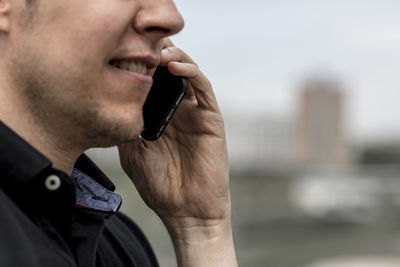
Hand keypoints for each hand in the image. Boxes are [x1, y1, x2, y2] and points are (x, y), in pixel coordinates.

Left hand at [118, 38, 229, 230]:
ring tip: (157, 52)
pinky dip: (191, 73)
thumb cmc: (161, 186)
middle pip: (169, 70)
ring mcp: (195, 112)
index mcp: (160, 116)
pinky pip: (203, 88)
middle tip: (141, 40)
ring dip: (173, 57)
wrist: (186, 211)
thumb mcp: (133, 154)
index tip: (122, 48)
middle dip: (156, 52)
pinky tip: (174, 67)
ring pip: (187, 72)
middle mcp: (177, 109)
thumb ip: (127, 127)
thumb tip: (111, 101)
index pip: (152, 80)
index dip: (140, 62)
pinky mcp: (211, 118)